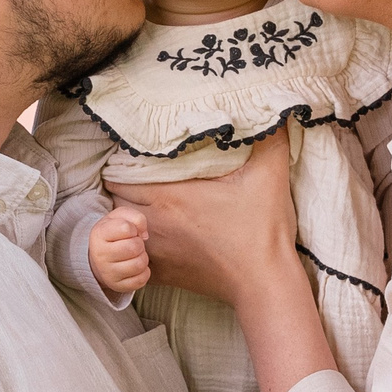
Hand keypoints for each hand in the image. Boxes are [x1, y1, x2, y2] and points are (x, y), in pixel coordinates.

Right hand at [87, 206, 150, 296]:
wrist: (100, 256)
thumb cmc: (114, 233)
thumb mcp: (121, 217)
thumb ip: (135, 217)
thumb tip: (144, 236)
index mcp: (99, 233)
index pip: (126, 228)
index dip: (133, 228)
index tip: (128, 232)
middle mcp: (100, 255)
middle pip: (134, 247)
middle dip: (139, 244)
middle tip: (133, 244)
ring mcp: (108, 273)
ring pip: (139, 264)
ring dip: (142, 258)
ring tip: (134, 255)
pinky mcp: (117, 286)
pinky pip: (141, 280)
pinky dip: (144, 272)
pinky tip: (136, 267)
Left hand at [110, 133, 297, 309]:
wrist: (265, 281)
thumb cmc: (263, 228)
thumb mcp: (270, 175)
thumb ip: (270, 137)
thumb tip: (276, 110)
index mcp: (171, 197)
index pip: (120, 177)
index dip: (122, 166)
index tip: (133, 158)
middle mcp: (156, 224)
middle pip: (115, 202)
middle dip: (120, 189)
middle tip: (134, 179)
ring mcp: (157, 253)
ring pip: (119, 232)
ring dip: (123, 219)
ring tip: (138, 207)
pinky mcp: (164, 275)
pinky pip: (130, 261)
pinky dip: (130, 250)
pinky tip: (146, 241)